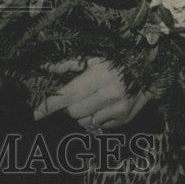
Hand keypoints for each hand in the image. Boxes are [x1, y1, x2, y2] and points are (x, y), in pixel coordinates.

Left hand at [32, 57, 151, 131]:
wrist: (149, 68)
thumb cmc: (117, 59)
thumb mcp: (93, 57)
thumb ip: (68, 63)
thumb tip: (46, 68)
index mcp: (98, 77)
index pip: (66, 96)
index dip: (48, 106)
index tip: (35, 114)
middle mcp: (109, 95)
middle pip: (74, 112)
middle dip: (69, 106)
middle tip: (75, 95)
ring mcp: (118, 109)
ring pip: (86, 123)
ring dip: (82, 114)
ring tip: (90, 100)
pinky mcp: (125, 119)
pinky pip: (100, 127)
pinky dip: (96, 119)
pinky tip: (102, 106)